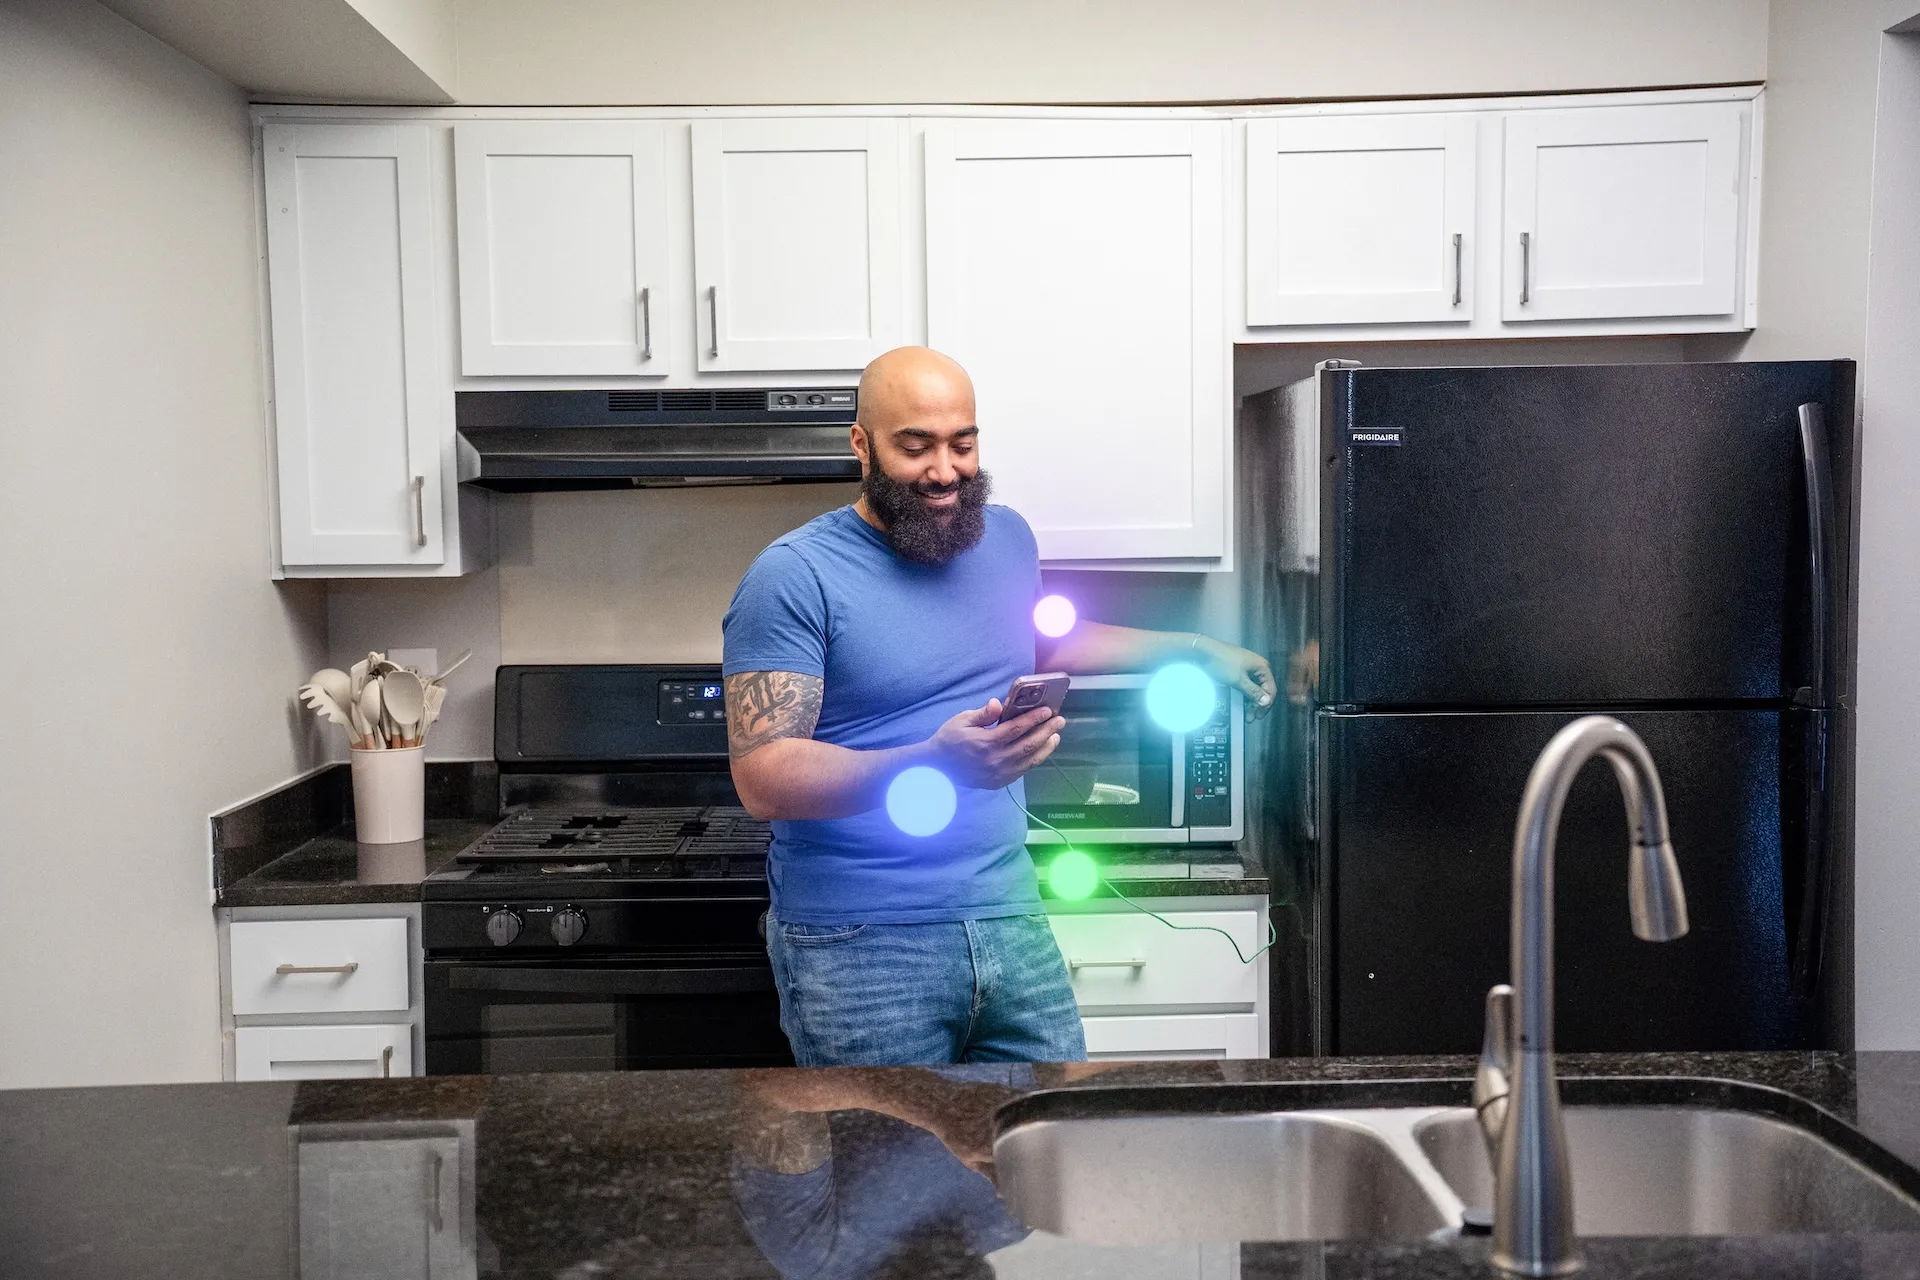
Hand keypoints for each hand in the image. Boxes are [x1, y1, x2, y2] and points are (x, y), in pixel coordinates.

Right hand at [927, 699, 1063, 789]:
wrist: (937, 768)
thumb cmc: (949, 739)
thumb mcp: (961, 720)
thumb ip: (983, 713)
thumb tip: (998, 703)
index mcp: (986, 742)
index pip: (1017, 728)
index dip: (1034, 719)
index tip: (1048, 711)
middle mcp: (995, 760)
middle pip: (1028, 744)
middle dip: (1046, 731)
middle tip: (1059, 721)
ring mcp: (998, 773)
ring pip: (1029, 760)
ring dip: (1045, 748)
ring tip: (1056, 736)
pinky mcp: (998, 782)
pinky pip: (1022, 771)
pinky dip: (1034, 760)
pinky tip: (1041, 751)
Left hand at [1193, 637, 1278, 719]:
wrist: (1203, 651)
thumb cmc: (1222, 663)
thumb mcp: (1239, 680)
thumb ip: (1254, 692)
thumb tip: (1267, 702)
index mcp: (1262, 667)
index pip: (1271, 689)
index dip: (1266, 704)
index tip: (1258, 716)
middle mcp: (1258, 666)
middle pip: (1263, 689)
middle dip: (1257, 705)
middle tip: (1251, 718)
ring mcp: (1248, 668)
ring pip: (1254, 688)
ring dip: (1251, 702)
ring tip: (1245, 714)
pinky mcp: (1239, 670)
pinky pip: (1246, 685)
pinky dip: (1244, 695)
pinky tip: (1240, 704)